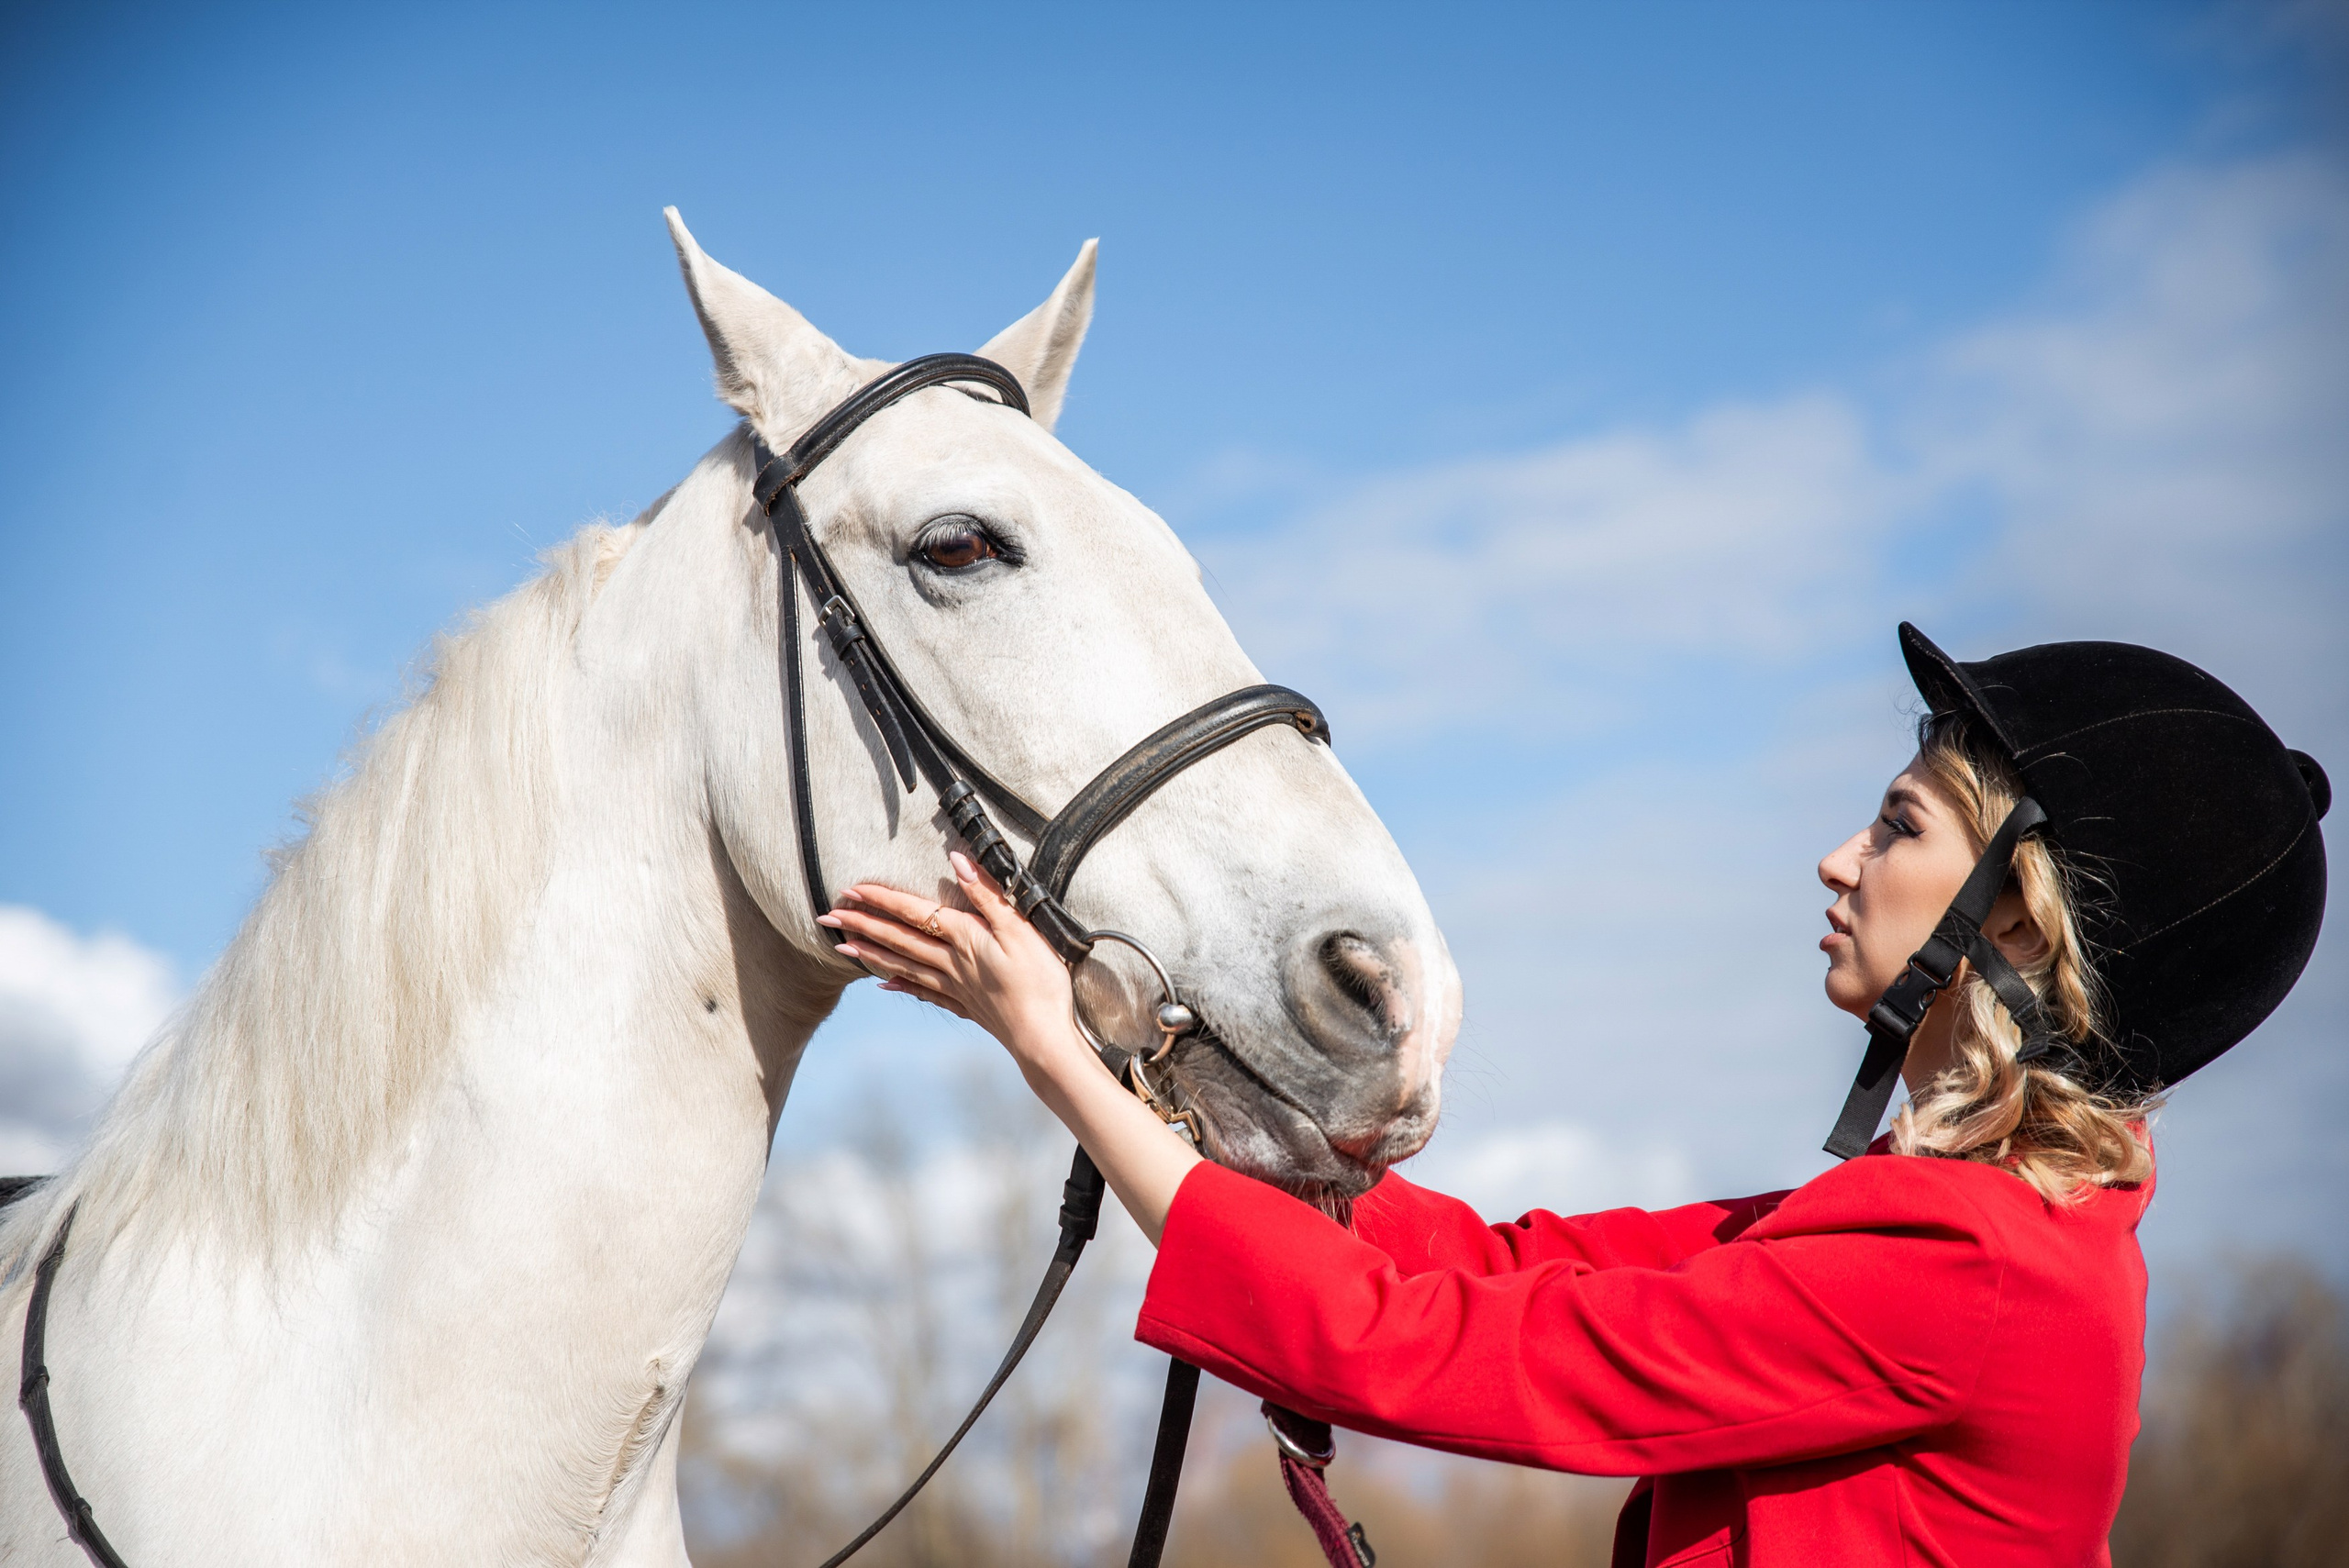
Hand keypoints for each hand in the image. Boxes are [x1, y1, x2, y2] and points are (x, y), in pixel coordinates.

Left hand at [819, 852, 1096, 1092]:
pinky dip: (901, 986)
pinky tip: (883, 985)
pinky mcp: (965, 1006)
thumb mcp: (1020, 928)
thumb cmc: (1039, 981)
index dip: (882, 899)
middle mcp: (951, 962)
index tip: (850, 889)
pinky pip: (924, 993)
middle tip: (827, 918)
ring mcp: (955, 987)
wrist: (1042, 1038)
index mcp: (964, 938)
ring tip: (841, 948)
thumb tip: (957, 859)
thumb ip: (987, 894)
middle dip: (862, 925)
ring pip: (904, 966)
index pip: (914, 912)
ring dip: (871, 954)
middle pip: (899, 939)